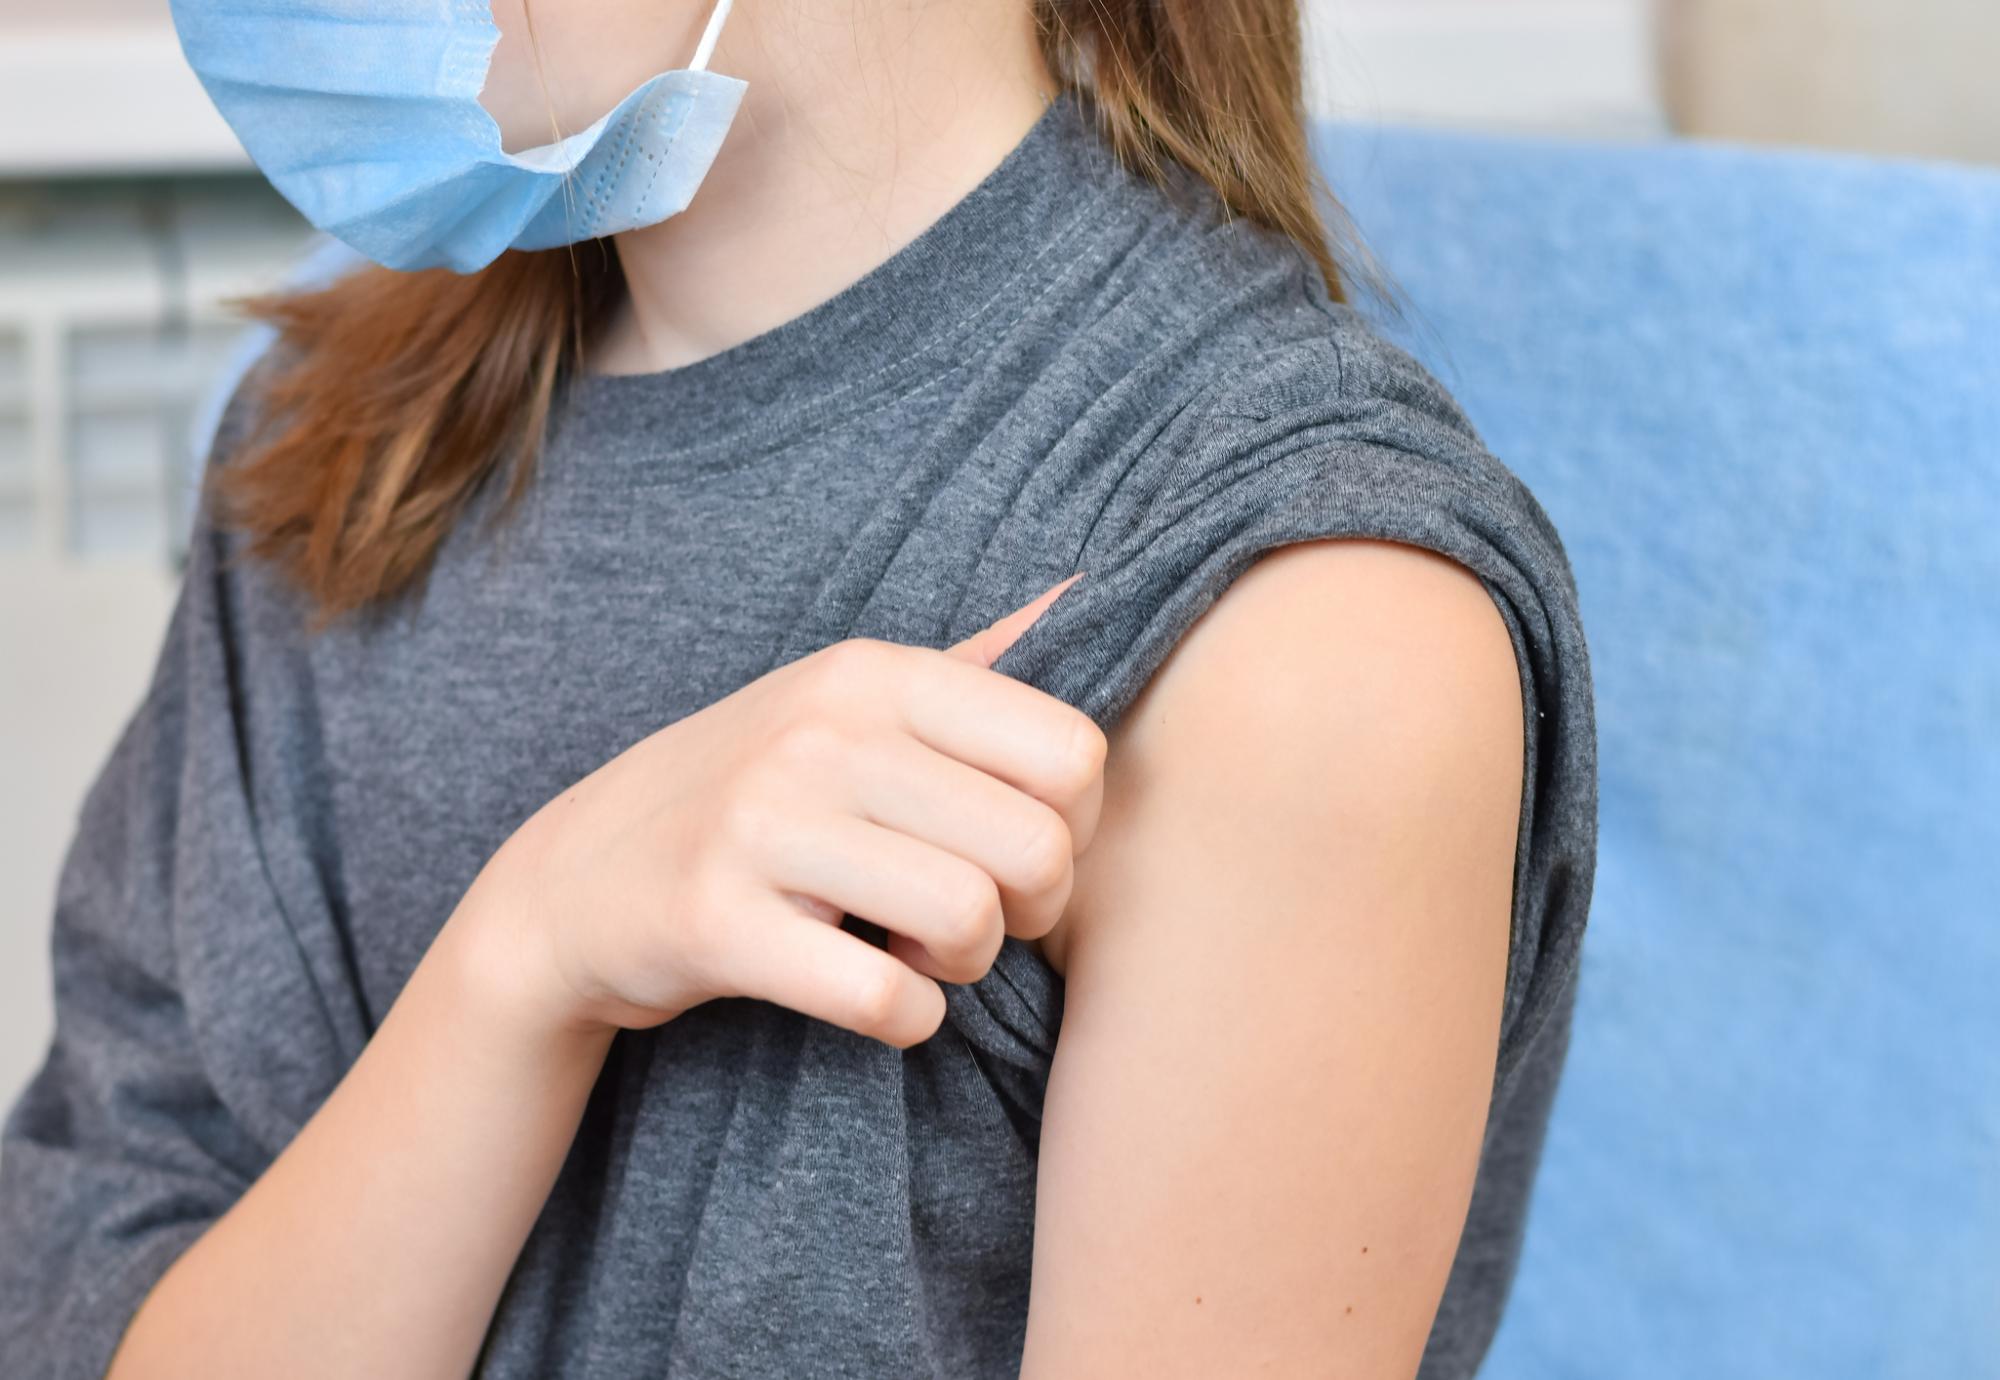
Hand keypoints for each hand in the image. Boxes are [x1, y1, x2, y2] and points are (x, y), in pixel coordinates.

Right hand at [458, 574, 1104, 1048]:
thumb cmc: (757, 795)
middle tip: (975, 920)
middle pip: (1037, 847)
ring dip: (963, 966)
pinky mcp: (715, 920)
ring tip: (917, 953)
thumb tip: (1086, 590)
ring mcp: (761, 822)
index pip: (1072, 751)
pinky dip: (906, 1019)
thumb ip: (970, 667)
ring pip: (968, 920)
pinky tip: (876, 996)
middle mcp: (822, 731)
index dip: (1075, 825)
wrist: (580, 880)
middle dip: (1031, 911)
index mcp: (874, 674)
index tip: (1015, 851)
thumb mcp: (849, 704)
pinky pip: (884, 998)